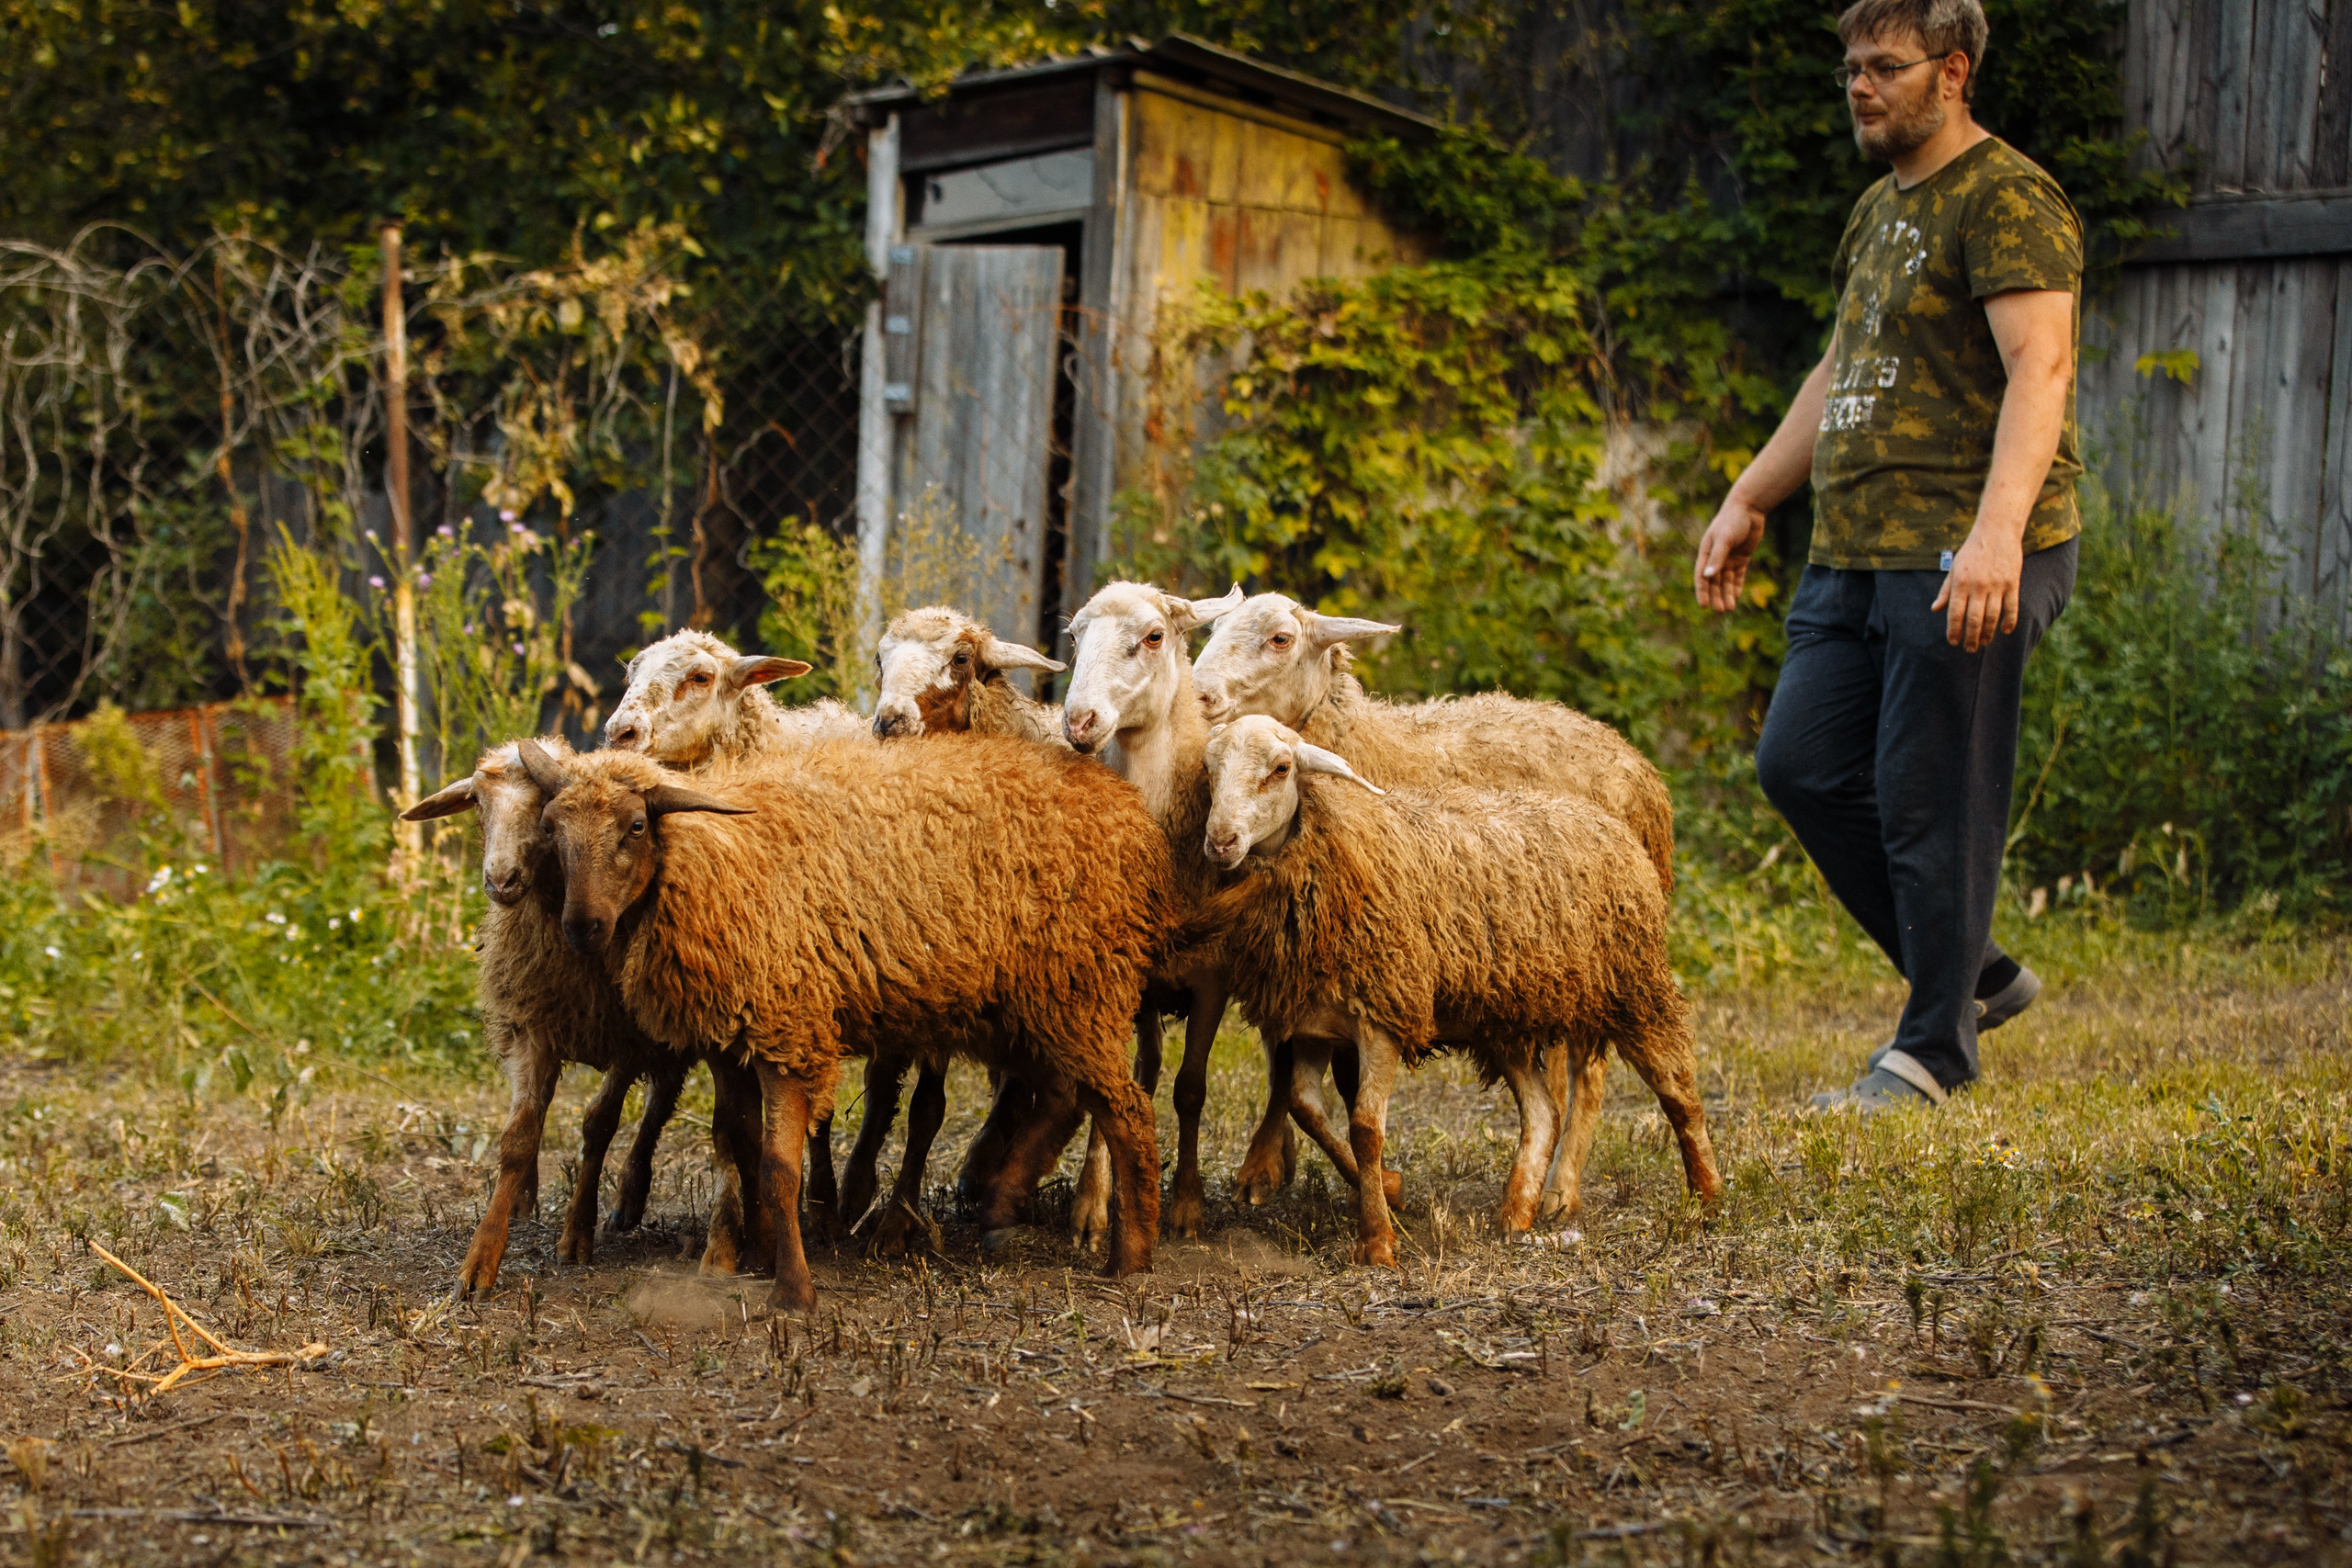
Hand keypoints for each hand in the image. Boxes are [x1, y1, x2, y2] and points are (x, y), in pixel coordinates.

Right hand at [1694, 494, 1768, 612]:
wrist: (1749, 508)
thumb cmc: (1732, 520)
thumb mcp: (1724, 539)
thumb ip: (1717, 557)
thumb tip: (1708, 577)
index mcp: (1706, 552)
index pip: (1702, 576)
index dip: (1702, 591)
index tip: (1704, 606)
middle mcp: (1716, 557)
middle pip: (1714, 582)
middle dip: (1716, 596)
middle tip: (1720, 610)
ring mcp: (1729, 558)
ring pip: (1726, 581)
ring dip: (1727, 594)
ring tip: (1729, 608)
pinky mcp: (1741, 558)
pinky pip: (1737, 576)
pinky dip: (1736, 586)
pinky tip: (1736, 597)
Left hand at [1930, 532, 2023, 651]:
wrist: (1997, 531)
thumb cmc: (1972, 552)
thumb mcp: (1954, 568)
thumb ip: (1946, 590)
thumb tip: (1935, 609)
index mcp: (1961, 582)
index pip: (1955, 613)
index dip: (1954, 630)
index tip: (1953, 642)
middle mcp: (1978, 585)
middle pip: (1974, 619)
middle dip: (1971, 637)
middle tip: (1969, 649)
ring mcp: (1997, 585)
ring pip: (1993, 616)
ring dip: (1988, 633)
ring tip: (1984, 643)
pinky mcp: (2013, 583)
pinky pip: (2012, 607)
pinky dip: (2009, 622)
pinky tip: (2004, 631)